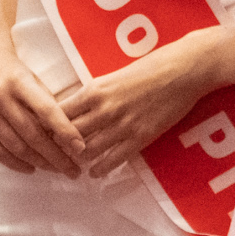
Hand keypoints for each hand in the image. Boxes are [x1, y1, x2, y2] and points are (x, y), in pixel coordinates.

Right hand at [0, 37, 85, 175]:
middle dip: (55, 155)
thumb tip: (68, 133)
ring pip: (15, 146)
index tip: (81, 148)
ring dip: (38, 161)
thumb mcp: (34, 78)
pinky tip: (31, 168)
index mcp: (20, 81)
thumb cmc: (15, 72)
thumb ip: (47, 102)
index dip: (65, 131)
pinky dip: (15, 162)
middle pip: (32, 134)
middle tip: (72, 169)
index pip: (47, 111)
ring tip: (56, 169)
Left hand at [62, 30, 219, 177]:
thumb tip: (79, 107)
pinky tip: (96, 171)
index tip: (47, 134)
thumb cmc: (155, 64)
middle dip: (60, 147)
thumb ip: (97, 91)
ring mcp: (121, 125)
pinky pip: (112, 160)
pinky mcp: (140, 137)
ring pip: (86, 151)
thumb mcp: (117, 73)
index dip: (49, 127)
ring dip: (79, 160)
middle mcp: (103, 109)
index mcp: (95, 89)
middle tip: (57, 154)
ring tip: (76, 164)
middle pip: (67, 135)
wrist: (187, 68)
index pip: (58, 114)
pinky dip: (99, 169)